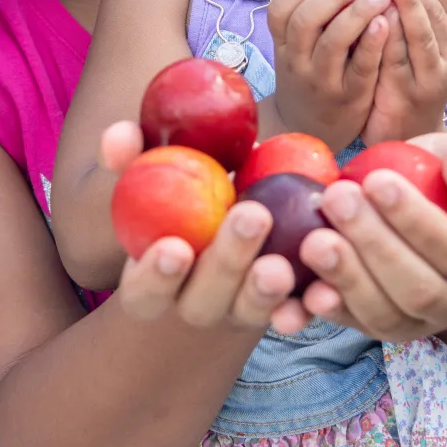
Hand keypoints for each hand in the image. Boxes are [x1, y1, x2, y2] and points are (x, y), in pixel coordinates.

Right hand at [99, 121, 310, 333]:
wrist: (227, 216)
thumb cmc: (182, 195)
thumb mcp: (156, 175)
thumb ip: (133, 157)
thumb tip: (119, 134)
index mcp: (153, 283)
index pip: (144, 292)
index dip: (155, 277)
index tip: (174, 247)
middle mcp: (196, 305)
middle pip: (205, 300)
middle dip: (227, 264)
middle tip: (252, 218)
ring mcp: (239, 312)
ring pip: (251, 311)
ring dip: (265, 292)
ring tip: (281, 265)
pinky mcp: (282, 308)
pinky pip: (298, 312)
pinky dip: (312, 304)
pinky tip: (328, 287)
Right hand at [266, 0, 392, 150]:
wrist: (309, 131)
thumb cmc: (312, 73)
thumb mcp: (304, 43)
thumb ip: (318, 6)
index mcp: (283, 44)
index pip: (280, 9)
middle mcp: (297, 62)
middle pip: (305, 21)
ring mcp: (322, 82)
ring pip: (332, 43)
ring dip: (356, 13)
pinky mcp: (350, 98)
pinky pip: (360, 67)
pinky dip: (372, 43)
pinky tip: (386, 22)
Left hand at [295, 131, 446, 342]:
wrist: (426, 219)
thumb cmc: (443, 183)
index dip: (414, 219)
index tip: (375, 180)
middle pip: (419, 289)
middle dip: (374, 245)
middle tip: (336, 199)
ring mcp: (416, 323)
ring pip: (385, 315)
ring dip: (347, 279)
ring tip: (314, 241)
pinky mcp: (377, 330)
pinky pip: (352, 327)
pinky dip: (327, 312)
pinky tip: (304, 292)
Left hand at [362, 0, 446, 143]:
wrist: (404, 135)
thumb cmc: (403, 81)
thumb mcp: (411, 45)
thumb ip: (407, 14)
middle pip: (438, 12)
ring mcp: (432, 77)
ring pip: (425, 35)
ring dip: (409, 6)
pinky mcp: (410, 95)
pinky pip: (402, 62)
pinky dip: (393, 39)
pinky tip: (379, 20)